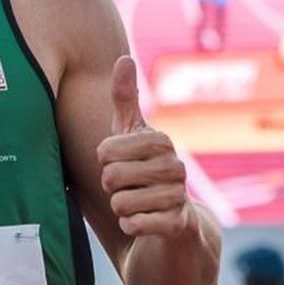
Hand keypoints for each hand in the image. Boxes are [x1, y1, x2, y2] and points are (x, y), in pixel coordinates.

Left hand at [96, 56, 192, 238]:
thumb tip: (125, 57)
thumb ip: (126, 98)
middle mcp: (175, 165)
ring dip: (120, 208)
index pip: (105, 150)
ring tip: (136, 205)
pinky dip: (130, 227)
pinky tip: (142, 223)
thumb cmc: (144, 172)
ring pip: (121, 203)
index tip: (119, 163)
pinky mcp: (179, 224)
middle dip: (111, 188)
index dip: (104, 162)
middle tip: (128, 187)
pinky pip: (135, 225)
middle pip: (111, 177)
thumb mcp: (132, 134)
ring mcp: (179, 195)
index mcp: (161, 140)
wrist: (174, 224)